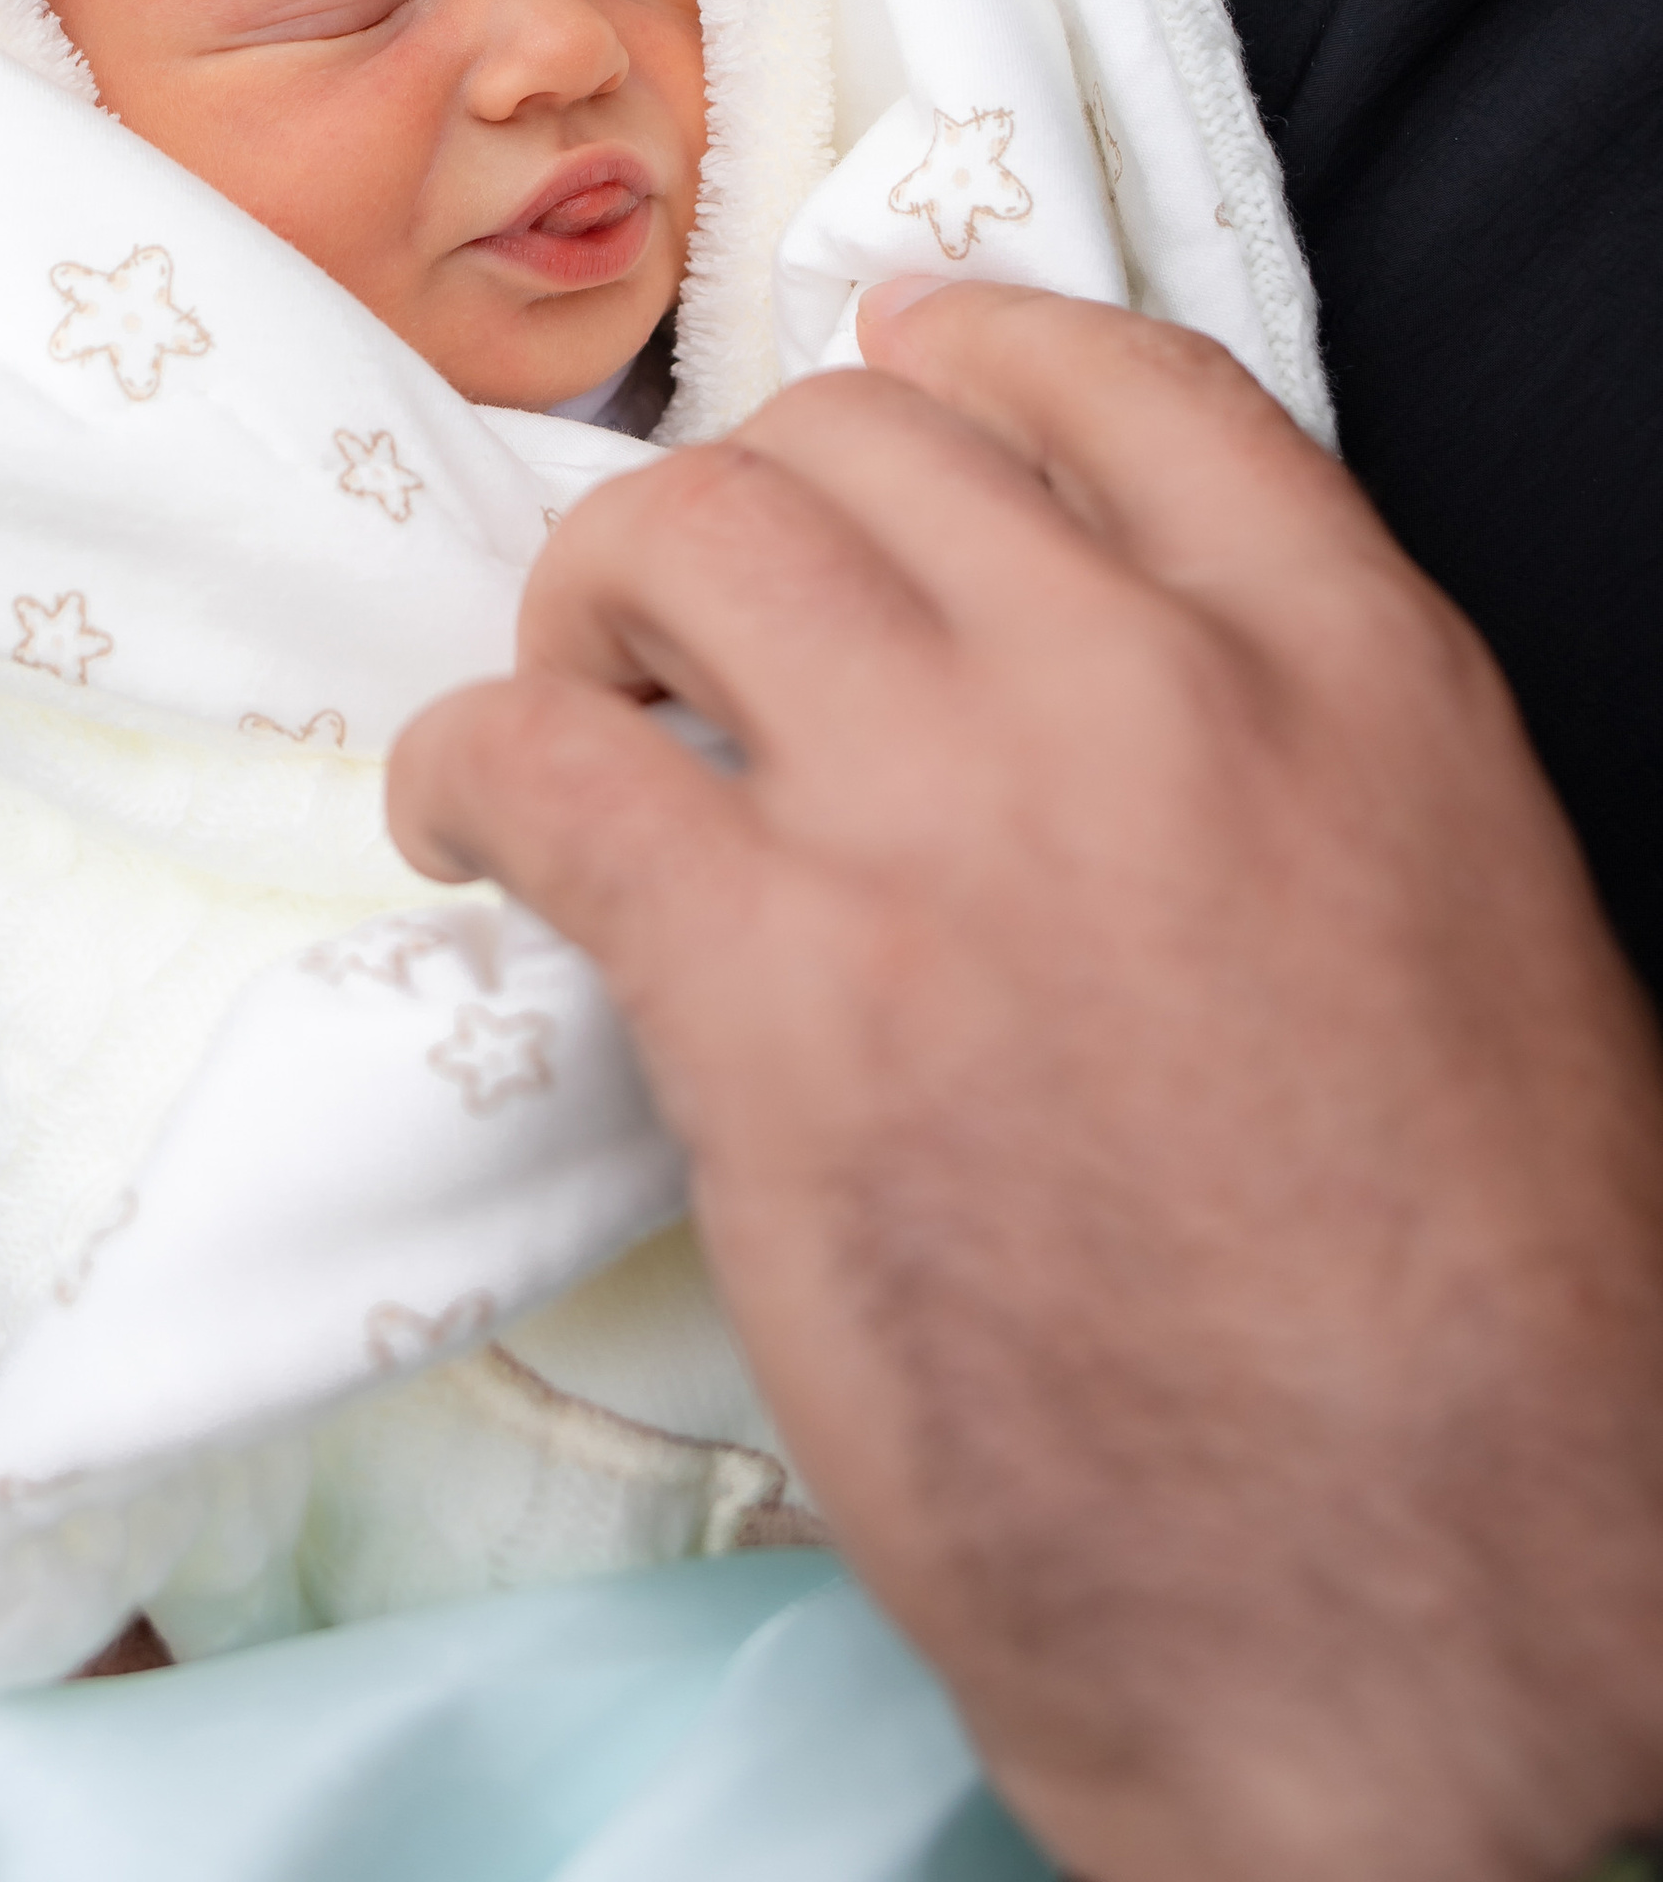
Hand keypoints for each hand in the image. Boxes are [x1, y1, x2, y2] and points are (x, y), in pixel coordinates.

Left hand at [389, 285, 1662, 1881]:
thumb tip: (1091, 686)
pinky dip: (468, 760)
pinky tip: (464, 819)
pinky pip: (545, 761)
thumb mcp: (1462, 934)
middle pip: (862, 438)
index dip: (968, 342)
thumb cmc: (1492, 1336)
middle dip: (755, 496)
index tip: (885, 358)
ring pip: (689, 536)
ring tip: (574, 694)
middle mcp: (1145, 687)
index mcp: (1354, 671)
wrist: (1419, 1613)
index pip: (1122, 381)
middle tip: (693, 612)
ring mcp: (950, 822)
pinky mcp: (777, 993)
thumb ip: (1288, 759)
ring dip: (596, 595)